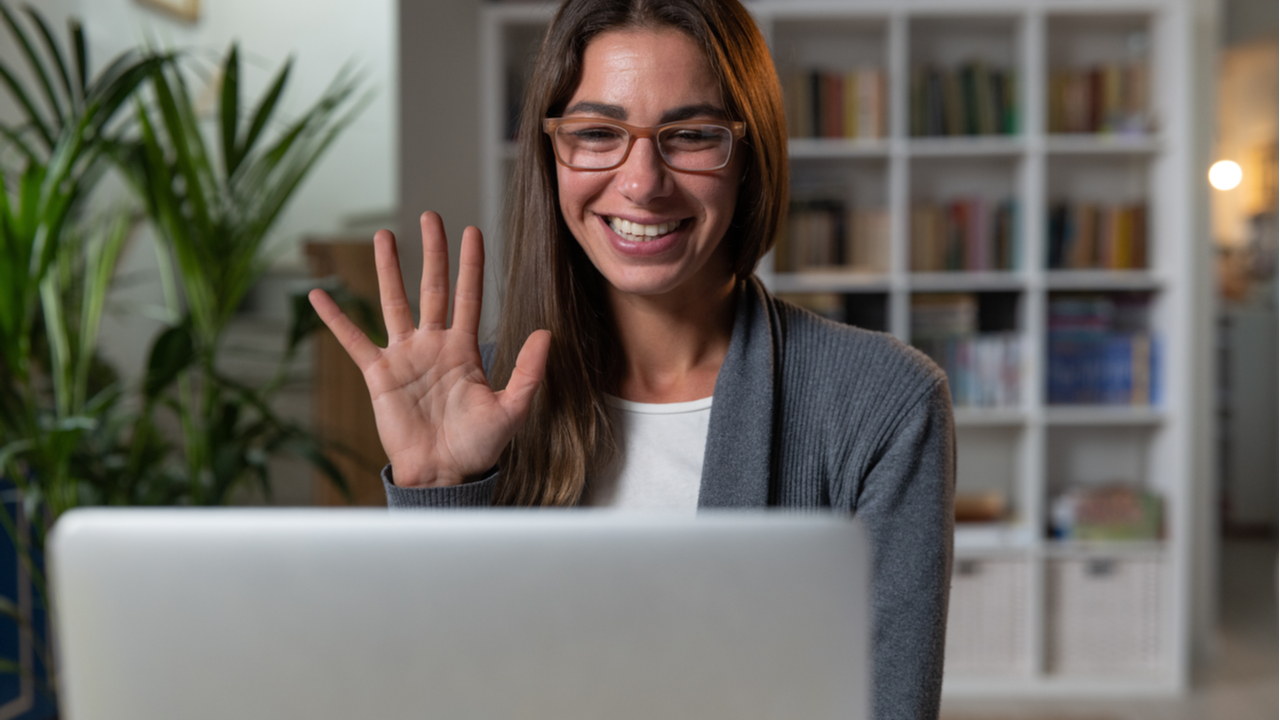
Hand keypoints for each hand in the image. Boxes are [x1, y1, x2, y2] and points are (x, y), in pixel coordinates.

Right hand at [309, 211, 550, 487]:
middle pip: (432, 287)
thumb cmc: (478, 447)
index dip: (471, 265)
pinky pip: (353, 340)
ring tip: (383, 235)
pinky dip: (335, 319)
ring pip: (394, 302)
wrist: (443, 475)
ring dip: (388, 269)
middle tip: (432, 215)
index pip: (469, 296)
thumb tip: (546, 333)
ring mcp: (404, 356)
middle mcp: (433, 345)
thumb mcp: (511, 409)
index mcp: (465, 350)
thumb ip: (527, 372)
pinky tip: (319, 295)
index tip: (471, 231)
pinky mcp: (379, 374)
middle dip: (433, 252)